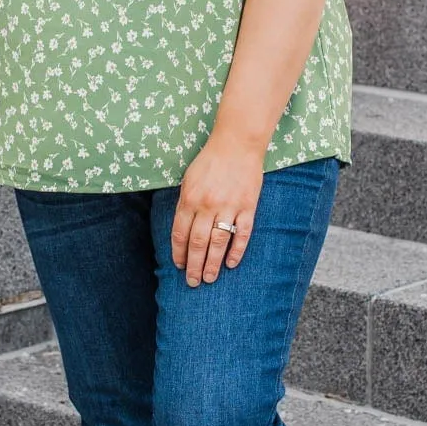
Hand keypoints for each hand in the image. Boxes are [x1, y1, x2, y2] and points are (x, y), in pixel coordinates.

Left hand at [171, 132, 263, 287]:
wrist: (237, 143)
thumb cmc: (210, 160)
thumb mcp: (188, 179)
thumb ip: (184, 203)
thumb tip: (181, 230)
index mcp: (189, 198)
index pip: (180, 233)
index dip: (178, 253)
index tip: (178, 266)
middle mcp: (207, 205)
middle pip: (197, 243)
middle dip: (193, 265)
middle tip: (192, 282)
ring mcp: (229, 207)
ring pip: (218, 243)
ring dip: (212, 264)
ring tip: (209, 278)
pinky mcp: (248, 207)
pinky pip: (241, 234)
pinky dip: (236, 250)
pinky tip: (231, 264)